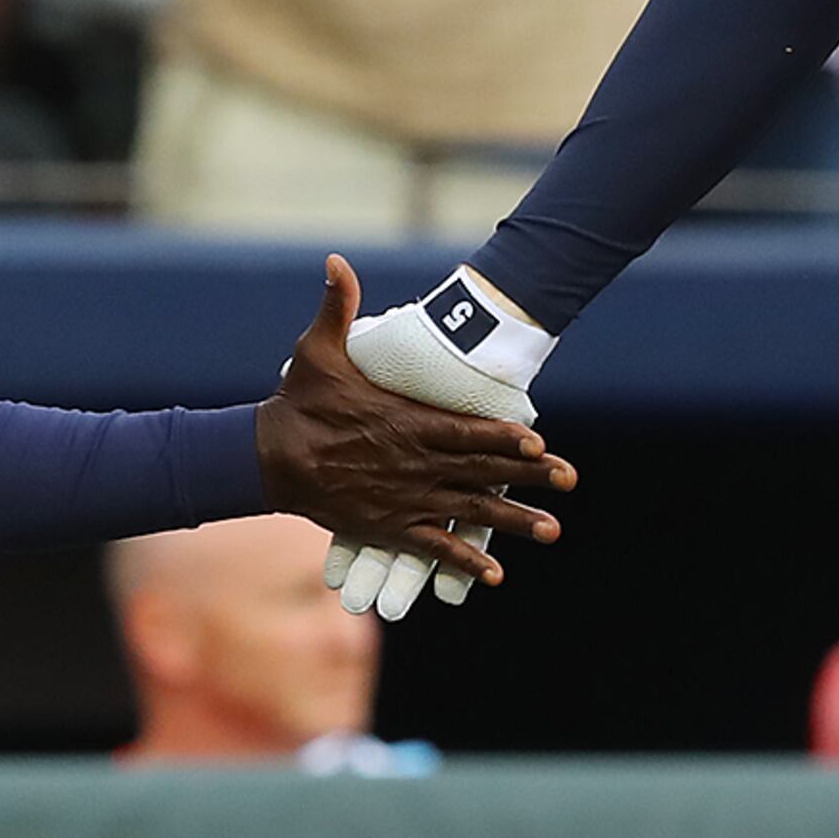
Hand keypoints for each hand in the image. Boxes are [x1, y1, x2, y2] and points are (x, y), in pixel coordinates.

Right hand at [257, 258, 568, 611]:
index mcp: (404, 424)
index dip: (503, 439)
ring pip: (468, 512)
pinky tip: (494, 575)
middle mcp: (413, 465)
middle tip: (570, 480)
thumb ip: (336, 307)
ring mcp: (404, 499)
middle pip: (481, 472)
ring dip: (513, 521)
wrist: (268, 460)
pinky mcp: (389, 527)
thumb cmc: (298, 402)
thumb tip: (336, 261)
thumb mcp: (316, 350)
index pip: (465, 433)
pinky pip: (432, 547)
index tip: (538, 442)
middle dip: (530, 477)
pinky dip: (463, 561)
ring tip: (552, 530)